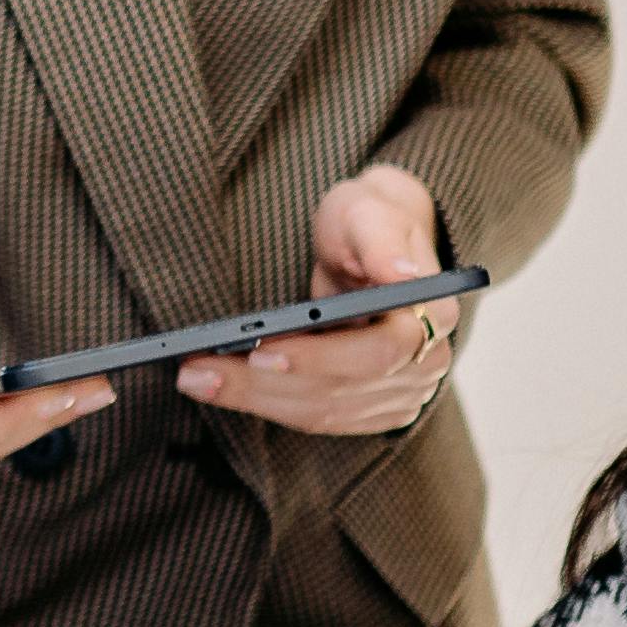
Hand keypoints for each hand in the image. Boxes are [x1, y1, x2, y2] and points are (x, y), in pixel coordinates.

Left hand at [180, 164, 461, 438]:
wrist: (373, 243)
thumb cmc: (368, 221)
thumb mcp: (370, 210)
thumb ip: (383, 238)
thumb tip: (403, 274)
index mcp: (432, 315)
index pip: (378, 353)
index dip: (319, 358)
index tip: (260, 350)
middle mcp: (424, 362)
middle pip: (340, 391)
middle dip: (263, 384)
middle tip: (195, 370)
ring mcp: (402, 392)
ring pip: (321, 411)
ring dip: (254, 400)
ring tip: (194, 378)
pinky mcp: (371, 407)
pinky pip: (315, 417)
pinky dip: (265, 404)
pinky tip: (220, 386)